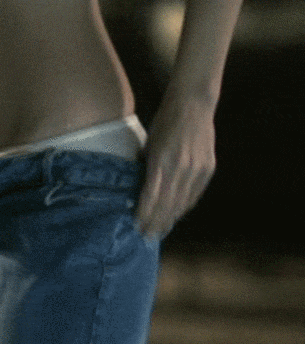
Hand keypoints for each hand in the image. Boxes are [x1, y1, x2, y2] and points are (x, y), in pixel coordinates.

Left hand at [136, 91, 216, 239]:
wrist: (193, 105)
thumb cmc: (164, 122)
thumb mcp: (148, 143)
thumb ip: (145, 166)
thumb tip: (137, 189)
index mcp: (162, 161)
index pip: (151, 197)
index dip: (144, 214)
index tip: (136, 227)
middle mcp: (181, 168)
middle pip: (167, 204)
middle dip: (156, 222)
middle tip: (146, 237)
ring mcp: (197, 169)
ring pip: (182, 203)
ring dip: (170, 219)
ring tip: (160, 232)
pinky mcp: (208, 169)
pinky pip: (194, 195)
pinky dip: (183, 207)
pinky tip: (175, 216)